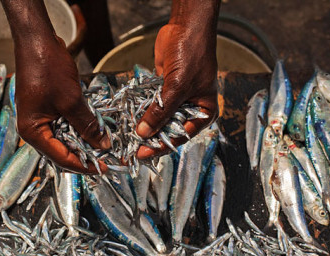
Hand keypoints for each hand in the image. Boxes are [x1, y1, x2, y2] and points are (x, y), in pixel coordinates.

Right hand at [1, 0, 109, 173]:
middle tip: (108, 160)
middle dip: (85, 156)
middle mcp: (33, 130)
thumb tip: (104, 145)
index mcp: (32, 132)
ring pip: (65, 140)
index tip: (105, 168)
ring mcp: (40, 120)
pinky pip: (65, 127)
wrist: (37, 41)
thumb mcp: (71, 100)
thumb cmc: (48, 69)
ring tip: (105, 148)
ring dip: (84, 143)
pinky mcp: (47, 110)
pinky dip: (80, 130)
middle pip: (62, 152)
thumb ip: (87, 125)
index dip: (84, 165)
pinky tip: (95, 131)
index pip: (61, 158)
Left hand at [136, 0, 219, 158]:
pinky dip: (140, 111)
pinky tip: (128, 119)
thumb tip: (144, 132)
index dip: (161, 146)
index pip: (181, 135)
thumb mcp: (177, 87)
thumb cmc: (193, 54)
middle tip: (131, 147)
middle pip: (168, 129)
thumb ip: (160, 111)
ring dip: (143, 125)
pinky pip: (150, 105)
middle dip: (151, 137)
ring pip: (157, 118)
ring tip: (126, 136)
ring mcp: (175, 99)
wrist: (185, 27)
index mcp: (203, 112)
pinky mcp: (163, 90)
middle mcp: (190, 108)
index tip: (143, 153)